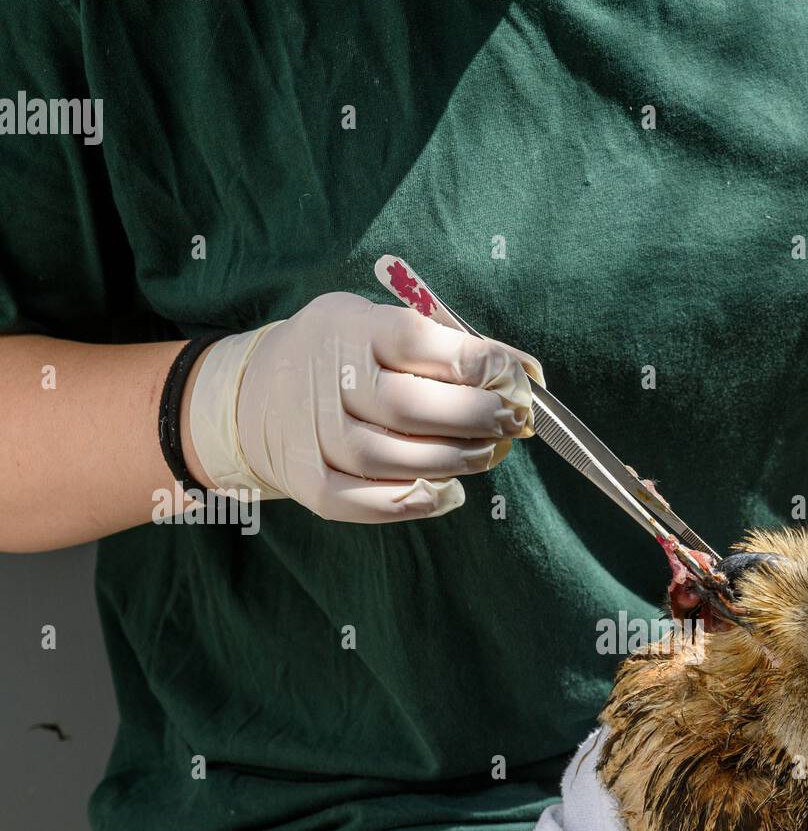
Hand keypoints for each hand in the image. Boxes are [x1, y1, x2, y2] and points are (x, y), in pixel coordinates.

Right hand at [184, 292, 542, 522]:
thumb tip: (529, 374)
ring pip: (395, 459)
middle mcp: (324, 381)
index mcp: (347, 328)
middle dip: (475, 417)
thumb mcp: (383, 327)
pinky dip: (419, 501)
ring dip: (455, 460)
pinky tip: (450, 491)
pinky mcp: (312, 484)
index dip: (473, 361)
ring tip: (487, 452)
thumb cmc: (343, 357)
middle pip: (409, 408)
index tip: (510, 376)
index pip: (414, 340)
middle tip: (510, 421)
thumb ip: (452, 346)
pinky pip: (371, 503)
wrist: (256, 395)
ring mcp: (314, 437)